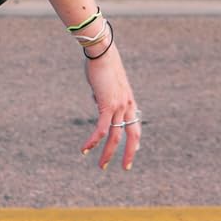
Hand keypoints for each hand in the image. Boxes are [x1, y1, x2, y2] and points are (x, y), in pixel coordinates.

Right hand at [79, 36, 141, 172]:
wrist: (103, 52)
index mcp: (129, 101)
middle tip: (125, 168)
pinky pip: (102, 129)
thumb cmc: (102, 63)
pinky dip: (93, 141)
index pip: (136, 125)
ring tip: (101, 166)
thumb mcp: (105, 83)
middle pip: (133, 136)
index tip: (134, 150)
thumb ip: (104, 94)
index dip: (135, 140)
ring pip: (116, 137)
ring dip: (108, 154)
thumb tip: (97, 99)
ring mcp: (119, 107)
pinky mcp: (107, 105)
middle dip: (129, 154)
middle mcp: (127, 106)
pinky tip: (85, 150)